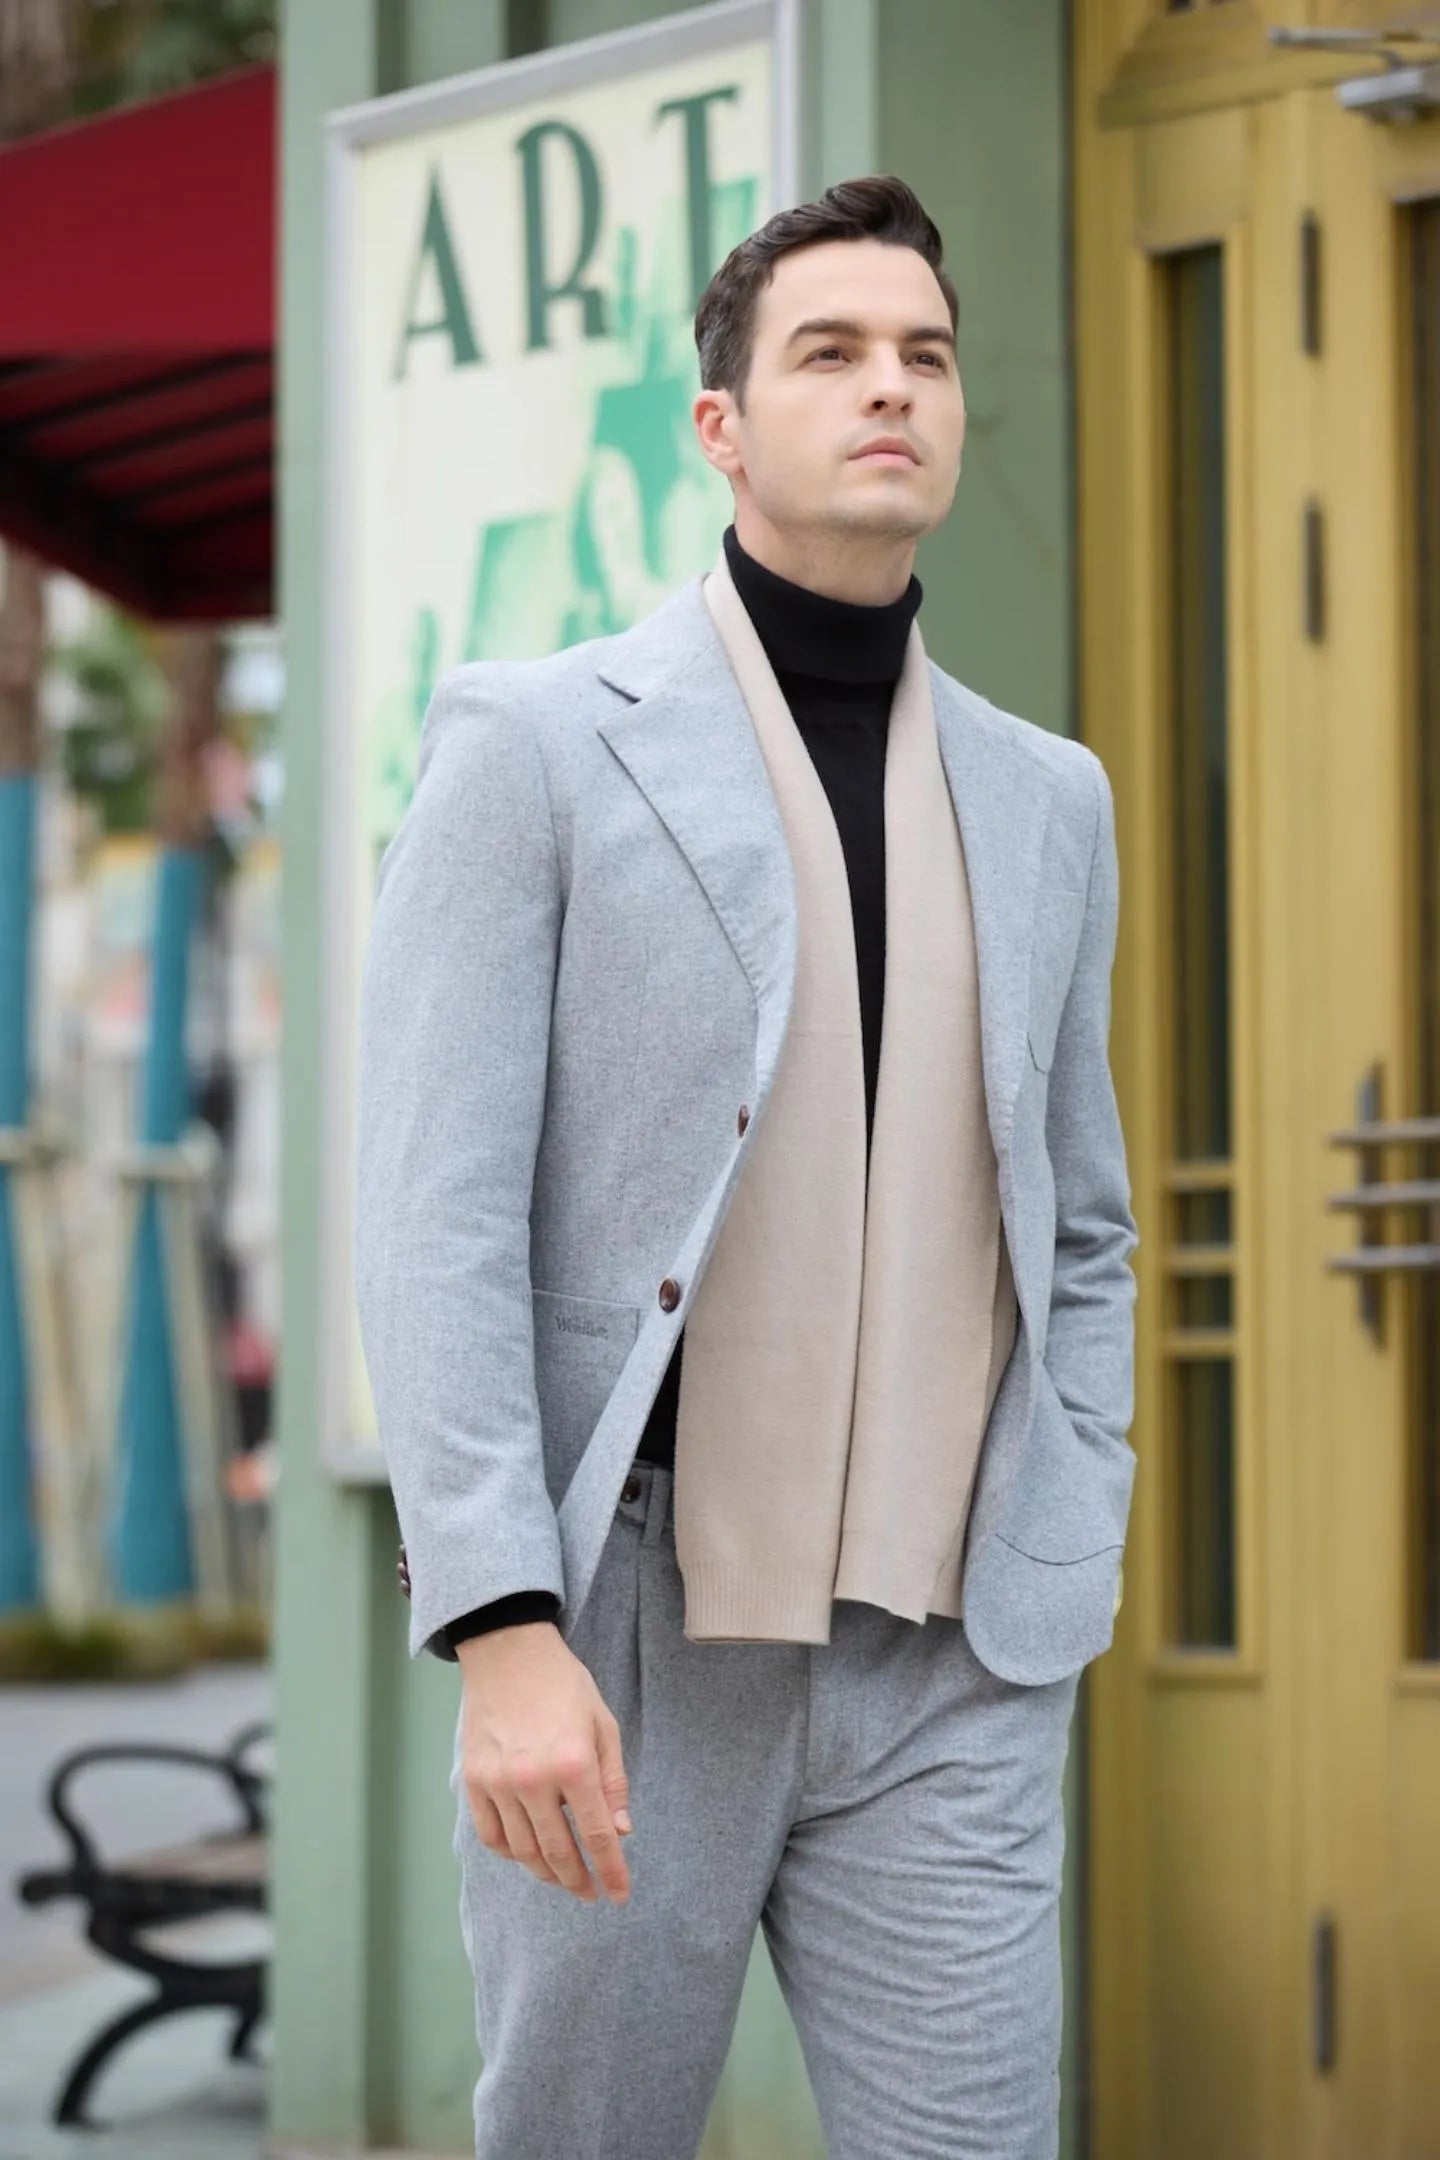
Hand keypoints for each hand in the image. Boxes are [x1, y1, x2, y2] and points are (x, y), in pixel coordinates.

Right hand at [456, 1622, 632, 1904]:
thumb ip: (613, 1781)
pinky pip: (491, 1835)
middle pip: (558, 1852)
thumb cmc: (563, 1685)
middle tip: (589, 1893)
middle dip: (578, 1880)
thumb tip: (621, 1831)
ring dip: (546, 1873)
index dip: (611, 1871)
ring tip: (562, 1878)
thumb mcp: (603, 1724)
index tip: (619, 1895)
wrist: (508, 1652)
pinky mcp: (474, 1781)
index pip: (597, 1835)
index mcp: (574, 1764)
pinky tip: (526, 1853)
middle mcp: (534, 1780)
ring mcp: (499, 1783)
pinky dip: (510, 1853)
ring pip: (523, 1851)